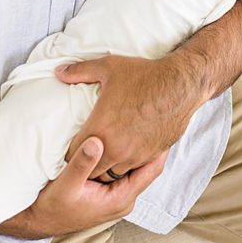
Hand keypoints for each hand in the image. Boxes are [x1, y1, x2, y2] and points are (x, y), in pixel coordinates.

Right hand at [0, 137, 166, 238]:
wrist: (38, 221)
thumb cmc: (51, 207)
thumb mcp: (65, 185)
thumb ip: (82, 163)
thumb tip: (97, 141)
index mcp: (121, 198)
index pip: (153, 168)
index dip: (160, 146)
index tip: (163, 124)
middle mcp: (125, 199)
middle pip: (149, 166)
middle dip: (152, 144)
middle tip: (155, 119)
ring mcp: (119, 196)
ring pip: (138, 168)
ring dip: (139, 149)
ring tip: (142, 124)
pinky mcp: (112, 192)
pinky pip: (127, 171)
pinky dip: (127, 156)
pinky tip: (124, 139)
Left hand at [57, 55, 204, 180]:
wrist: (183, 83)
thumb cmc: (146, 75)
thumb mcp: (110, 67)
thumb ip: (80, 71)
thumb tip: (58, 71)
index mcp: (100, 130)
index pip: (73, 157)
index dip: (70, 154)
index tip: (73, 148)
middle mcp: (116, 149)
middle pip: (91, 172)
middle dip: (88, 165)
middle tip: (89, 155)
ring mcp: (135, 154)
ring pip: (113, 174)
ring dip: (109, 167)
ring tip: (108, 154)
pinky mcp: (153, 155)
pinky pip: (134, 168)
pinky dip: (129, 163)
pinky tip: (129, 149)